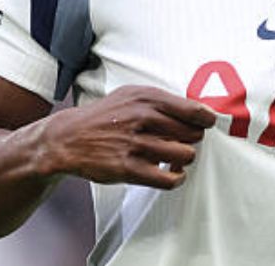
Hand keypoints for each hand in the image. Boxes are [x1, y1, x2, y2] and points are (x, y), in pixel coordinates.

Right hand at [41, 85, 216, 189]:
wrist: (68, 138)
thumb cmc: (106, 116)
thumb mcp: (131, 95)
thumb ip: (161, 101)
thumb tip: (197, 111)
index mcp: (146, 97)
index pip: (193, 110)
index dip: (205, 120)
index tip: (207, 124)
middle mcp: (142, 118)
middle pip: (193, 133)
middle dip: (192, 139)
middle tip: (182, 141)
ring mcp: (135, 144)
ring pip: (185, 155)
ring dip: (184, 159)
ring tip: (176, 158)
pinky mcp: (128, 169)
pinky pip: (169, 179)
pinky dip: (176, 178)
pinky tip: (170, 173)